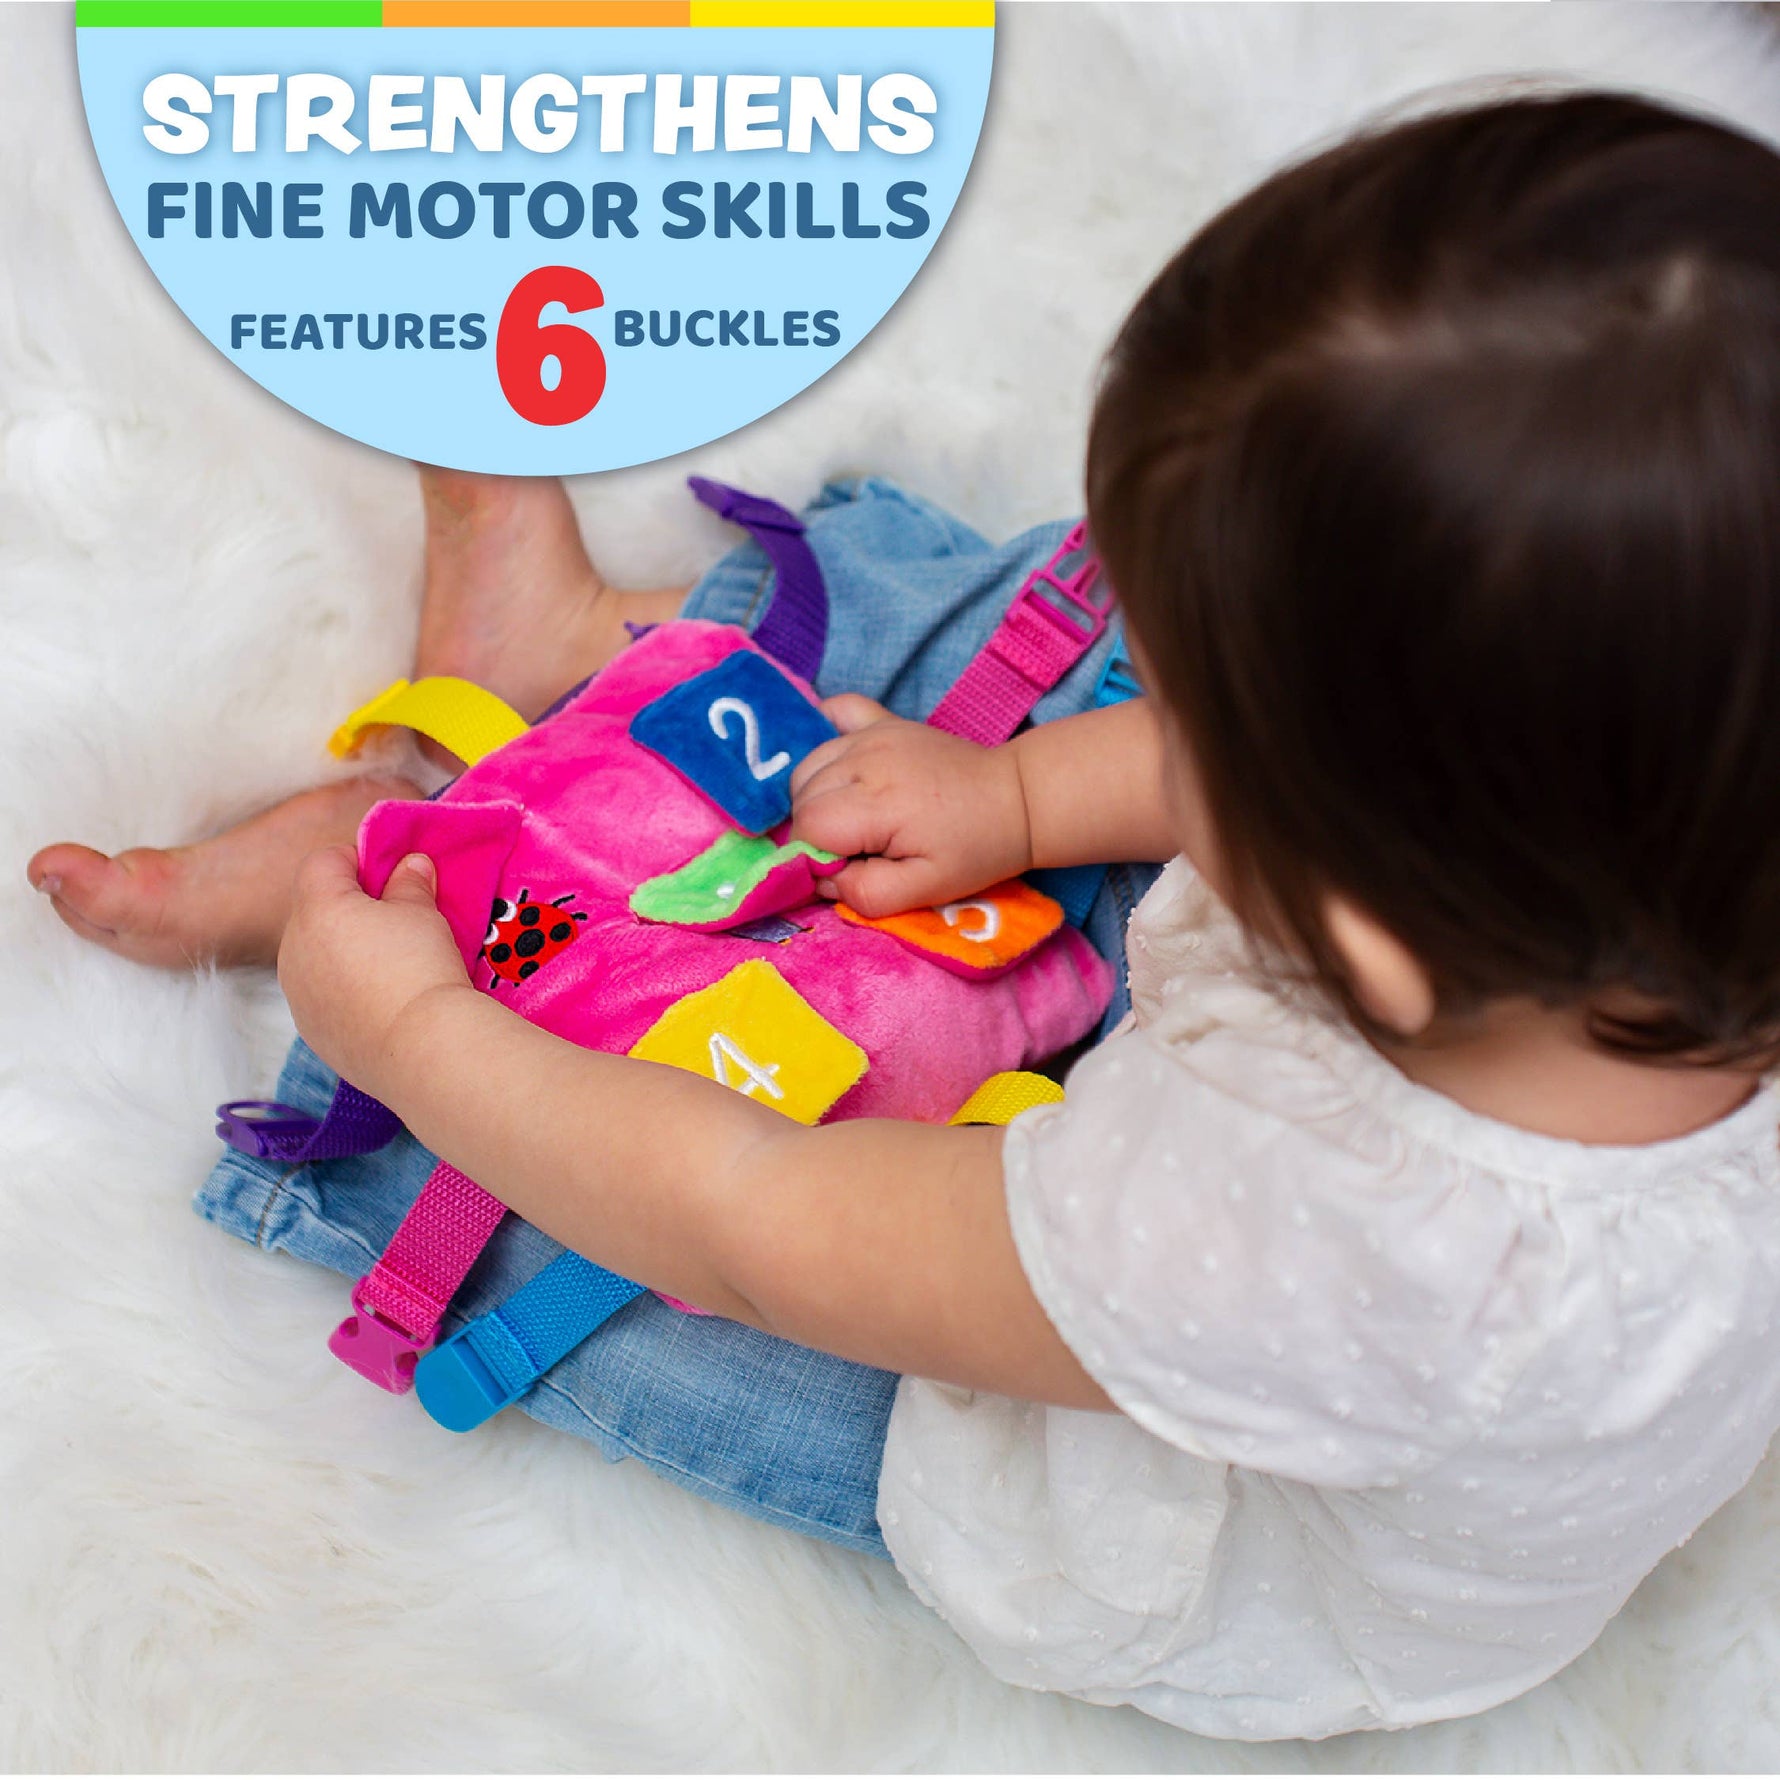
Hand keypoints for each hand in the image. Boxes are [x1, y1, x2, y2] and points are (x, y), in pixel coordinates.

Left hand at [277, 845, 472, 1096]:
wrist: (420, 1046)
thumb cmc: (420, 967)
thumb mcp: (423, 912)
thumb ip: (410, 882)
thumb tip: (410, 864)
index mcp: (317, 907)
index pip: (323, 861)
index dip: (356, 859)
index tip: (389, 872)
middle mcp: (292, 946)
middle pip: (314, 908)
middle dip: (349, 906)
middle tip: (395, 919)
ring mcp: (295, 991)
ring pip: (313, 953)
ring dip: (342, 949)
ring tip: (389, 966)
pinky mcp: (308, 1028)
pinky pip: (319, 992)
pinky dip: (342, 987)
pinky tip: (379, 1000)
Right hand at [788, 696, 1032, 916]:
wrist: (1016, 799)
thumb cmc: (974, 849)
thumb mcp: (925, 890)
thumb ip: (865, 893)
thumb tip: (821, 880)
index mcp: (877, 803)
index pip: (807, 827)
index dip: (816, 855)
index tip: (850, 867)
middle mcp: (867, 759)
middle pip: (801, 795)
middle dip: (815, 829)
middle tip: (857, 847)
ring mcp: (874, 733)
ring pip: (808, 764)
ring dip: (816, 794)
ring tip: (854, 816)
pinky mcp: (883, 720)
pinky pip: (834, 711)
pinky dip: (824, 734)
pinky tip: (841, 764)